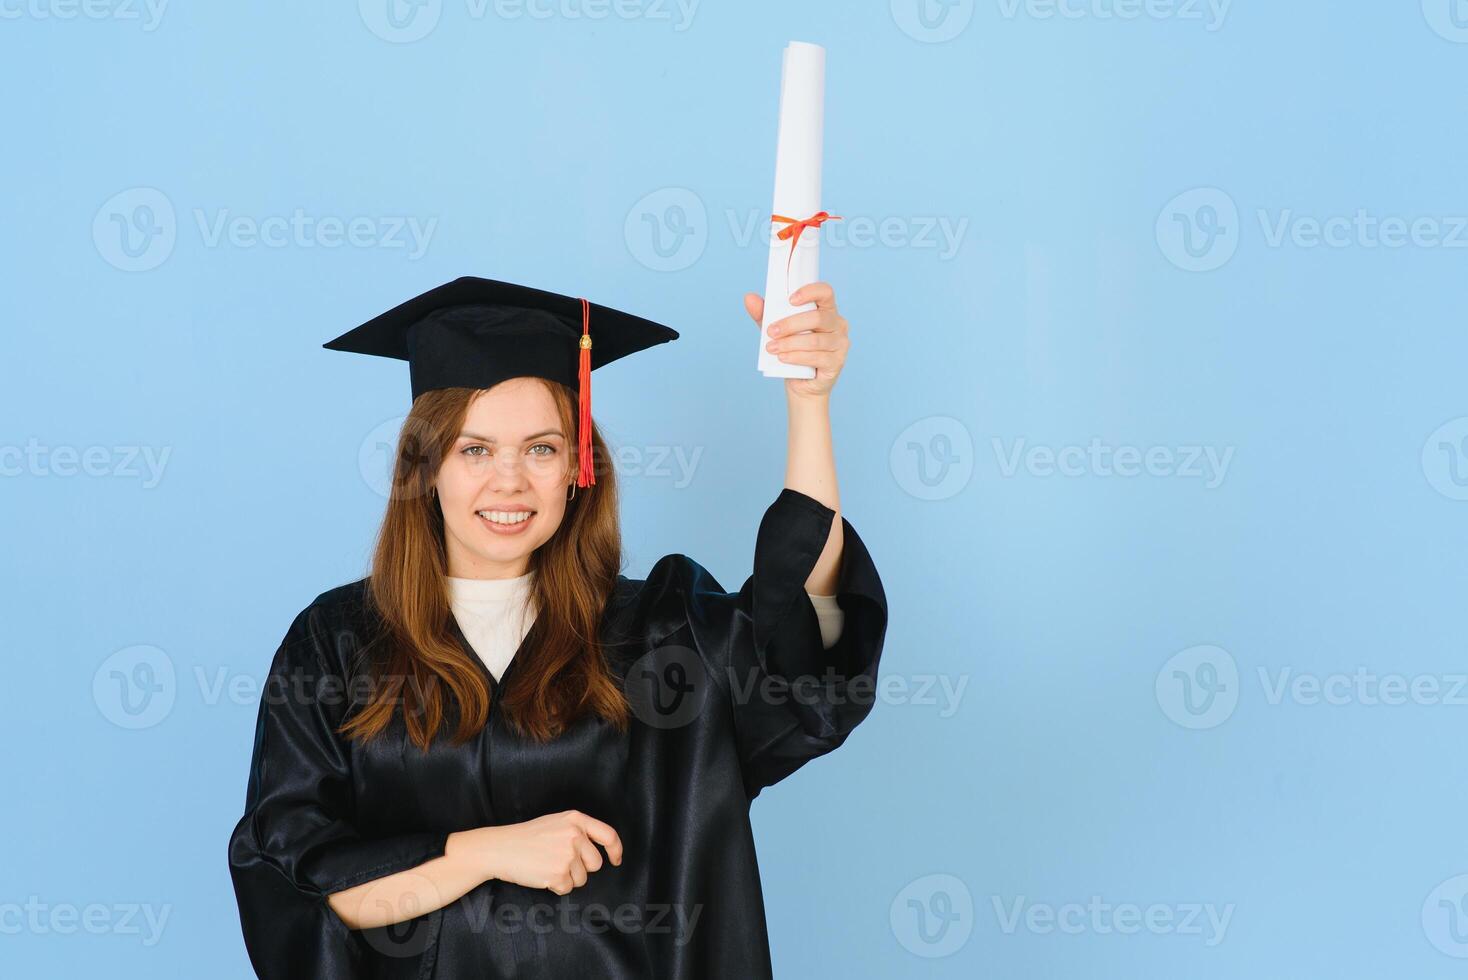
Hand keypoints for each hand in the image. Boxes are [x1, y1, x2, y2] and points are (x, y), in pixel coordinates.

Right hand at [469, 810, 622, 895]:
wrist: (501, 848)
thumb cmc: (527, 837)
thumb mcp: (557, 822)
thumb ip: (579, 831)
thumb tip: (600, 851)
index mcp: (576, 820)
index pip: (609, 835)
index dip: (615, 850)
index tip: (615, 860)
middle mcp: (575, 835)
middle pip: (596, 864)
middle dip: (582, 868)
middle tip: (560, 861)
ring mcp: (567, 855)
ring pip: (582, 879)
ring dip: (567, 878)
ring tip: (547, 865)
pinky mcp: (558, 874)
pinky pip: (567, 889)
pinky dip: (556, 887)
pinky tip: (542, 875)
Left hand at [743, 281, 849, 399]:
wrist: (801, 385)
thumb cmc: (792, 352)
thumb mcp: (776, 331)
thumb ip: (764, 314)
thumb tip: (749, 298)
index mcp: (826, 310)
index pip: (825, 292)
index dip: (810, 292)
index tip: (790, 300)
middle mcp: (838, 324)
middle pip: (818, 318)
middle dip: (791, 324)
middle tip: (771, 332)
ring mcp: (840, 344)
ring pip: (815, 340)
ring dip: (790, 343)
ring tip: (771, 348)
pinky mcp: (836, 362)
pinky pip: (817, 357)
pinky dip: (796, 357)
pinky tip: (783, 358)